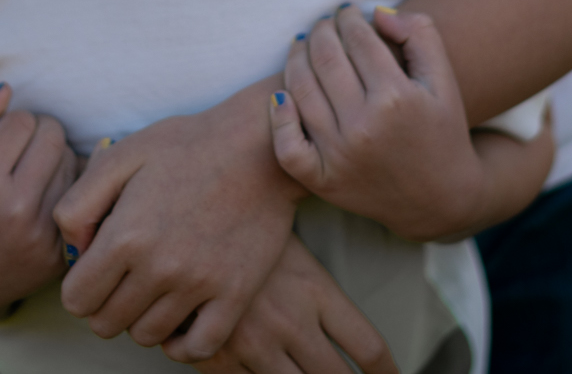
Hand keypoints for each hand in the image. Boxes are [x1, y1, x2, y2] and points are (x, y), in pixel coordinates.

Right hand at [0, 84, 76, 332]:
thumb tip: (8, 89)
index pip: (23, 120)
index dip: (12, 123)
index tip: (3, 139)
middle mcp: (14, 210)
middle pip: (53, 136)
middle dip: (40, 133)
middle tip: (23, 150)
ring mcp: (41, 235)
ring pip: (71, 163)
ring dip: (55, 160)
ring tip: (32, 174)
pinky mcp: (59, 254)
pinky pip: (80, 198)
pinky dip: (68, 189)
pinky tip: (46, 197)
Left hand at [54, 84, 303, 359]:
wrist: (258, 147)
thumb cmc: (186, 146)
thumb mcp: (120, 155)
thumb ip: (78, 203)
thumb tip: (71, 249)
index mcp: (125, 237)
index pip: (76, 300)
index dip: (79, 287)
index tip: (95, 270)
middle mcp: (159, 268)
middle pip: (107, 324)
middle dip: (105, 305)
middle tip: (122, 278)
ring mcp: (199, 286)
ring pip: (147, 336)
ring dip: (140, 319)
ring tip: (151, 290)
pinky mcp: (235, 294)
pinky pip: (198, 347)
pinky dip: (182, 344)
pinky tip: (179, 318)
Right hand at [190, 235, 397, 373]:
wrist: (183, 214)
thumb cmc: (242, 220)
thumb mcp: (290, 243)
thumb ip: (321, 290)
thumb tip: (353, 329)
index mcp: (316, 291)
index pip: (367, 347)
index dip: (387, 372)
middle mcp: (292, 322)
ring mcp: (254, 342)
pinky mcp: (218, 355)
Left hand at [269, 6, 489, 240]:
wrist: (441, 200)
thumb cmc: (442, 131)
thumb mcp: (443, 80)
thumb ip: (420, 34)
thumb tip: (377, 13)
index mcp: (397, 98)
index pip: (357, 39)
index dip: (349, 18)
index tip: (347, 11)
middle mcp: (364, 127)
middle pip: (326, 58)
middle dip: (322, 30)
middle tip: (325, 23)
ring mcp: (339, 155)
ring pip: (300, 90)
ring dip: (297, 57)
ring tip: (304, 44)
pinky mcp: (324, 180)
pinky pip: (287, 146)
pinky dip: (278, 116)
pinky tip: (281, 94)